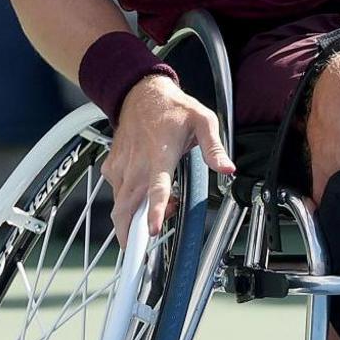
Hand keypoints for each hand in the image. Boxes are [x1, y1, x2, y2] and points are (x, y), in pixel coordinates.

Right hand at [103, 74, 236, 241]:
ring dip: (133, 218)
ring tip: (158, 212)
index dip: (153, 211)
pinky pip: (116, 193)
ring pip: (119, 205)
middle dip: (130, 234)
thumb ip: (214, 147)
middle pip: (126, 208)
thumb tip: (227, 169)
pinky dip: (126, 202)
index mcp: (159, 155)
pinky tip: (143, 195)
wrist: (139, 92)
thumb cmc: (172, 108)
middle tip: (143, 247)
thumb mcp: (202, 120)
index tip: (152, 231)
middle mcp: (136, 164)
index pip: (156, 188)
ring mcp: (121, 167)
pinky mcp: (112, 167)